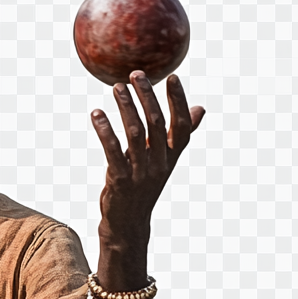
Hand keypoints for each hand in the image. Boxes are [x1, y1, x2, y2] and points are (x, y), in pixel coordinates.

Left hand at [90, 72, 204, 248]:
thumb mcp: (163, 162)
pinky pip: (112, 150)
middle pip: (157, 124)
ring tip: (116, 88)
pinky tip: (96, 114)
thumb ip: (177, 136)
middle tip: (136, 74)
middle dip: (147, 96)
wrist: (128, 224)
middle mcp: (160, 164)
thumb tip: (200, 109)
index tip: (172, 78)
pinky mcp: (120, 180)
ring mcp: (141, 172)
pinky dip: (105, 130)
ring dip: (125, 107)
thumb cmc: (143, 187)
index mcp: (171, 158)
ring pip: (135, 133)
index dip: (179, 102)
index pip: (183, 126)